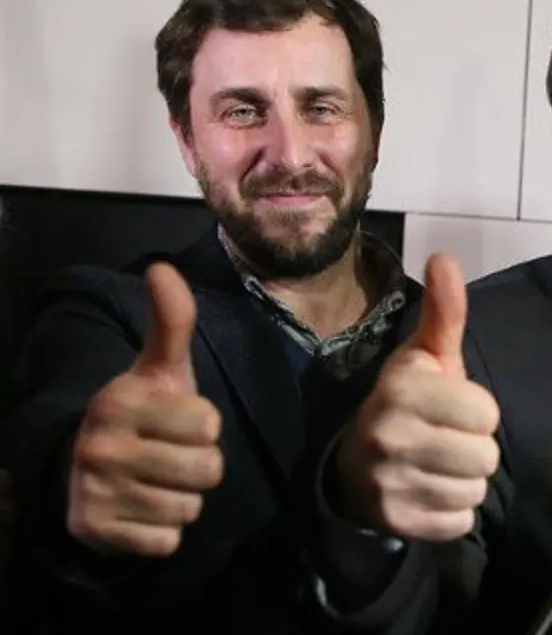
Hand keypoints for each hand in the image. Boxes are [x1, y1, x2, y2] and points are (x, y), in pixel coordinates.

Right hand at [67, 263, 223, 556]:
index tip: (177, 422)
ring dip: (183, 499)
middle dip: (200, 467)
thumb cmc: (145, 415)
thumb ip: (171, 322)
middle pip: (207, 469)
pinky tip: (141, 512)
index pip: (210, 423)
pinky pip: (168, 541)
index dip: (204, 426)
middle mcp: (101, 444)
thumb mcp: (160, 369)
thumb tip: (162, 267)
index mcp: (121, 399)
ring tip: (156, 482)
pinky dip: (163, 532)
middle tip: (170, 456)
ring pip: (190, 507)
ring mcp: (95, 489)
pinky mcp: (95, 531)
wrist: (85, 472)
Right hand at [337, 254, 500, 540]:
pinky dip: (453, 511)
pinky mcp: (395, 521)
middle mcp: (390, 435)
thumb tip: (445, 256)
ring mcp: (389, 483)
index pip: (487, 413)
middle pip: (486, 456)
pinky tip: (431, 491)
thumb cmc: (407, 402)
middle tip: (449, 440)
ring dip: (466, 480)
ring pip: (475, 491)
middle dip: (476, 448)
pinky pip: (459, 522)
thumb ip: (445, 313)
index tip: (454, 408)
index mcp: (403, 389)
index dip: (479, 411)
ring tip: (441, 465)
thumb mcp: (424, 356)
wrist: (356, 465)